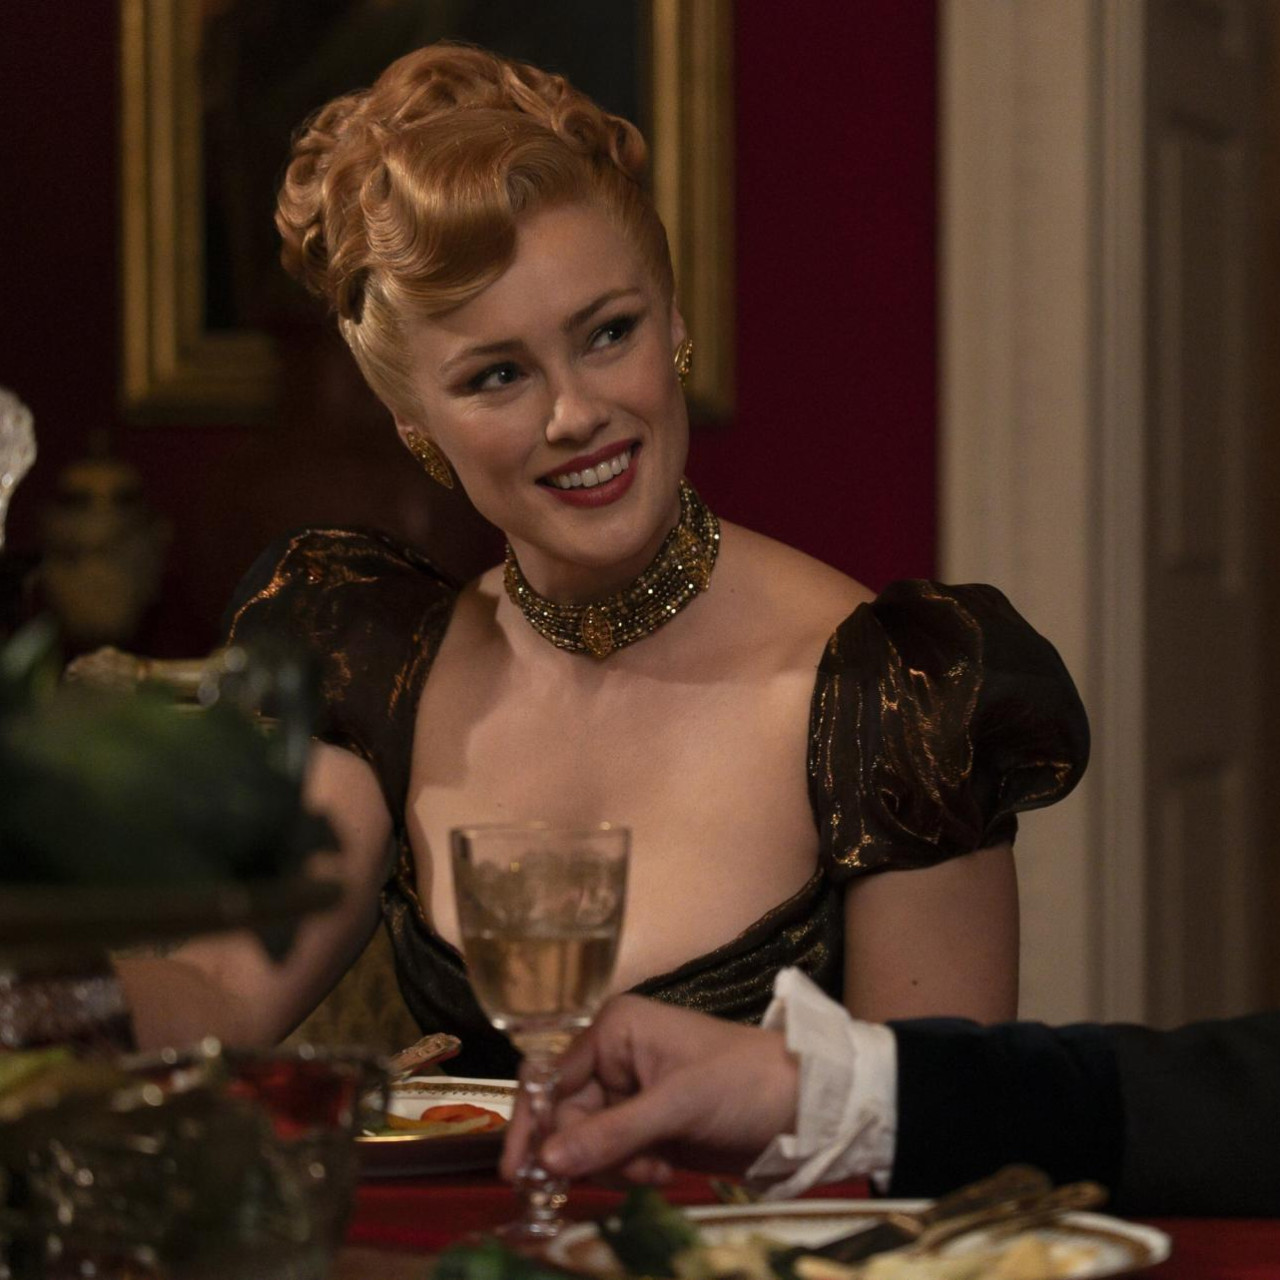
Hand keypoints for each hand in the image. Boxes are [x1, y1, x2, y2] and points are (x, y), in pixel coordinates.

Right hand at [500, 995, 798, 1184]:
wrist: (805, 1107)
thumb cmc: (742, 1083)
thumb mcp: (678, 1105)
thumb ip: (612, 1133)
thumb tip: (547, 1159)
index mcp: (615, 1029)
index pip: (550, 1075)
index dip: (531, 1122)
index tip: (517, 1171)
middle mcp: (614, 1056)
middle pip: (565, 1114)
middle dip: (584, 1151)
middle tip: (611, 1177)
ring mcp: (631, 1093)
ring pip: (587, 1141)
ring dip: (613, 1164)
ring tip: (654, 1167)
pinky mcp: (648, 1125)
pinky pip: (613, 1155)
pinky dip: (631, 1170)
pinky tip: (663, 1169)